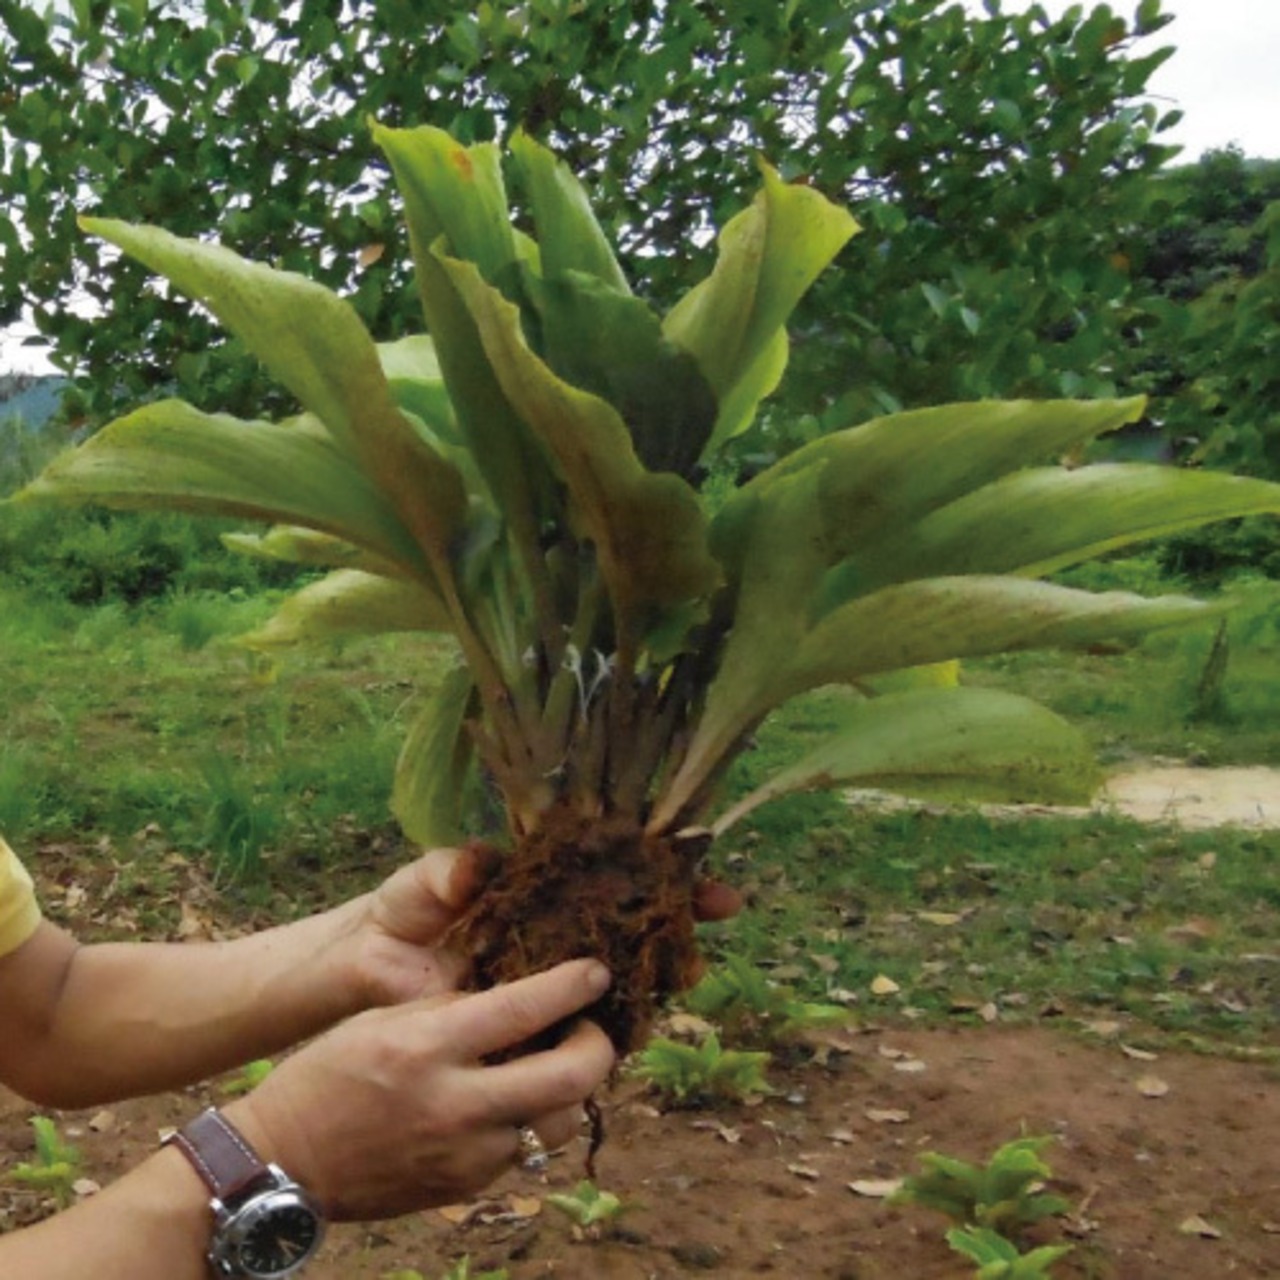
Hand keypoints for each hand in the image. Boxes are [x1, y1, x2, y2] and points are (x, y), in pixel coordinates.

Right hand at [225, 959, 614, 1220]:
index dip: (573, 986)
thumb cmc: (330, 1073)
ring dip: (569, 1091)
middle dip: (598, 1046)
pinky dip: (530, 1122)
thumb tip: (520, 995)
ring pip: (559, 1122)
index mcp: (428, 1046)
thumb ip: (453, 1009)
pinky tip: (514, 1101)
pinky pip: (524, 1152)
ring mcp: (466, 1155)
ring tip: (554, 1064)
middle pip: (570, 1077)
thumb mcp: (384, 1018)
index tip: (597, 972)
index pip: (525, 1009)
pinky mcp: (466, 1188)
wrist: (286, 1162)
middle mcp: (457, 1103)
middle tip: (592, 1026)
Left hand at [336, 848, 738, 1010]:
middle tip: (718, 908)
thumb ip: (447, 872)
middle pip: (635, 921)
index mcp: (542, 887)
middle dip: (682, 913)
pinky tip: (633, 1025)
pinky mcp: (535, 1027)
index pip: (614, 871)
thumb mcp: (420, 886)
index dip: (662, 867)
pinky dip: (614, 1027)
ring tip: (684, 965)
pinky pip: (586, 1027)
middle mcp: (558, 931)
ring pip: (622, 975)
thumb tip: (477, 862)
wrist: (364, 977)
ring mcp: (552, 980)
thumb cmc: (397, 916)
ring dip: (658, 971)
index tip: (702, 863)